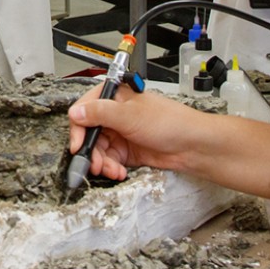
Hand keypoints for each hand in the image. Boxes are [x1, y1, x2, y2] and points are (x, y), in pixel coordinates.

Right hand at [68, 83, 197, 180]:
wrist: (193, 146)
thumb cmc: (171, 122)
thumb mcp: (130, 116)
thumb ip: (100, 113)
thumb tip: (76, 112)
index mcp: (114, 96)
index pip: (84, 109)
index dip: (78, 128)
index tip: (77, 145)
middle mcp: (114, 113)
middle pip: (89, 133)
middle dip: (91, 151)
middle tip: (94, 164)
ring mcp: (120, 132)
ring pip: (98, 149)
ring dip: (101, 162)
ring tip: (111, 170)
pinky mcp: (127, 150)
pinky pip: (110, 160)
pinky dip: (111, 168)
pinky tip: (119, 172)